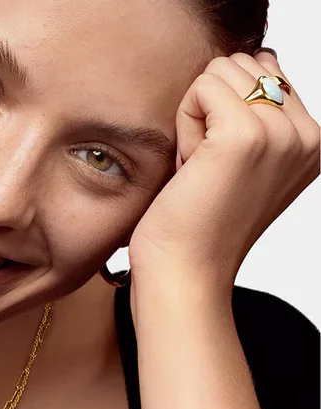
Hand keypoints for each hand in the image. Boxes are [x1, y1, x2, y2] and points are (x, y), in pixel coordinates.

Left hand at [128, 51, 319, 287]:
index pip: (265, 72)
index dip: (225, 110)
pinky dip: (184, 122)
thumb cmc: (199, 220)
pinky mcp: (247, 135)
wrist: (186, 268)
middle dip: (209, 110)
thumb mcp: (239, 160)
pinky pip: (202, 87)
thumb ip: (258, 111)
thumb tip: (261, 56)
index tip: (221, 163)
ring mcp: (282, 134)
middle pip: (241, 65)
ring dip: (195, 116)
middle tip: (205, 166)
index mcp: (310, 141)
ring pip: (220, 73)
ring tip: (199, 166)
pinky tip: (189, 164)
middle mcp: (307, 135)